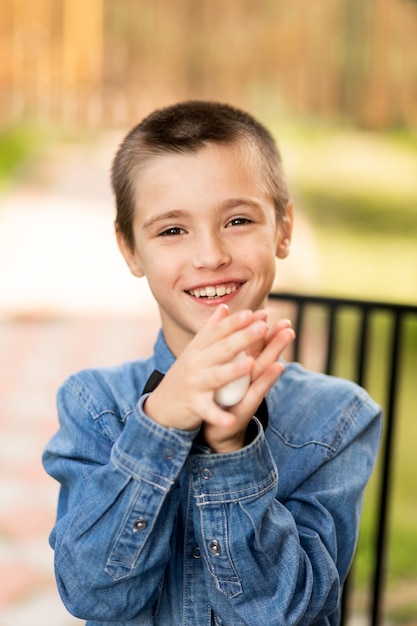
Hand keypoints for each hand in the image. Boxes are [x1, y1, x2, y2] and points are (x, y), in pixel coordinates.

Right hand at [143, 305, 293, 451]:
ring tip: (251, 365)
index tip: (252, 313)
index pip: (218, 332)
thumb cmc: (185, 375)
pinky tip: (231, 420)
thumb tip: (225, 307)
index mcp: (199, 349)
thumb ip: (212, 330)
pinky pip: (208, 411)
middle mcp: (195, 363)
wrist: (160, 407)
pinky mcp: (193, 405)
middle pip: (222, 349)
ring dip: (233, 371)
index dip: (235, 322)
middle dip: (242, 337)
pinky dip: (218, 416)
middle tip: (262, 327)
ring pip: (216, 376)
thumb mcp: (195, 351)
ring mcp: (194, 384)